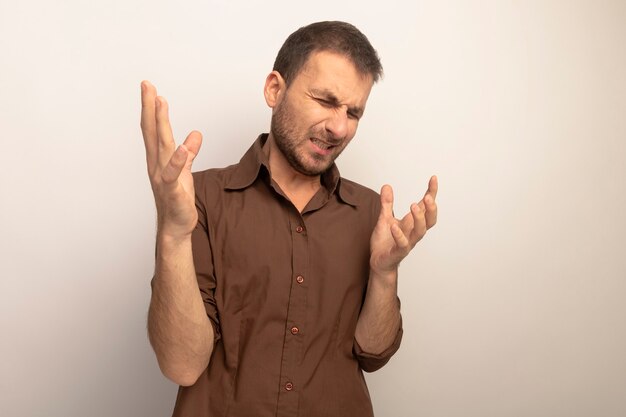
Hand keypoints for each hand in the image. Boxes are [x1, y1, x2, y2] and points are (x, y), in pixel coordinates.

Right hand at [140, 81, 202, 238]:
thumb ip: (188, 153)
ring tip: (160, 102)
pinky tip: (181, 147)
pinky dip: (177, 160)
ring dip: (160, 123)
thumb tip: (195, 134)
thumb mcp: (185, 171)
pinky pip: (173, 174)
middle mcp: (157, 165)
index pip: (153, 129)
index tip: (150, 88)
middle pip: (152, 132)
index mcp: (159, 159)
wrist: (176, 226)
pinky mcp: (173, 190)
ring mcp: (162, 177)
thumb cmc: (178, 199)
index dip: (152, 109)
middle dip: (150, 108)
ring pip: (161, 146)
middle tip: (147, 86)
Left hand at [369, 176, 437, 274]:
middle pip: (430, 221)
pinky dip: (399, 235)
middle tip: (428, 196)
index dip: (431, 193)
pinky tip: (394, 226)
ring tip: (413, 206)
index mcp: (411, 223)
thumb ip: (387, 204)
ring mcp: (407, 242)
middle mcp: (413, 232)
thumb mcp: (384, 218)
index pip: (425, 207)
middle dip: (431, 208)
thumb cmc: (385, 242)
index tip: (433, 179)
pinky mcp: (398, 252)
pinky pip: (403, 245)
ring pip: (420, 232)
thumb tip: (387, 186)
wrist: (379, 262)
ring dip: (419, 219)